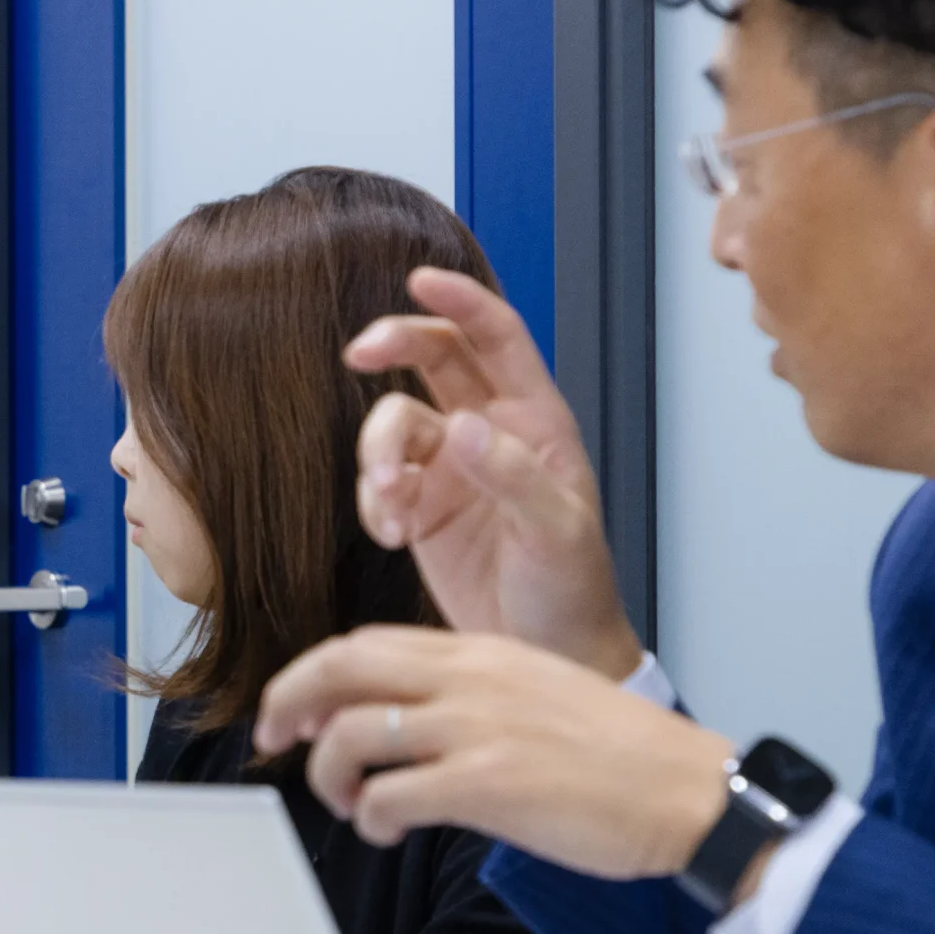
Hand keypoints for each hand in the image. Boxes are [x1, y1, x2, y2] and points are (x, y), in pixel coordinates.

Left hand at [255, 626, 734, 879]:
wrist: (689, 791)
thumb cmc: (624, 756)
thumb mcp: (538, 694)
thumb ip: (472, 696)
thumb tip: (406, 725)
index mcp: (484, 652)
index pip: (369, 643)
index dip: (314, 674)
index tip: (294, 709)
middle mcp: (472, 679)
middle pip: (340, 667)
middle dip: (288, 701)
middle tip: (274, 739)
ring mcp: (477, 728)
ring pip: (350, 733)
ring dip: (329, 773)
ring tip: (348, 802)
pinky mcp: (487, 783)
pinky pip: (388, 795)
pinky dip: (369, 818)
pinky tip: (385, 830)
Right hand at [348, 268, 640, 678]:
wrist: (546, 653)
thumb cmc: (573, 591)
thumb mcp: (558, 533)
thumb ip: (513, 476)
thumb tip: (464, 427)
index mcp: (537, 422)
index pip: (498, 339)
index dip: (460, 303)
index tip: (420, 280)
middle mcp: (489, 433)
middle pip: (433, 359)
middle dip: (395, 345)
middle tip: (361, 355)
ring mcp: (449, 469)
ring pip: (394, 424)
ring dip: (377, 455)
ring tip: (387, 505)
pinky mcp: (418, 509)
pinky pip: (377, 483)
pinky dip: (371, 504)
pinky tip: (390, 537)